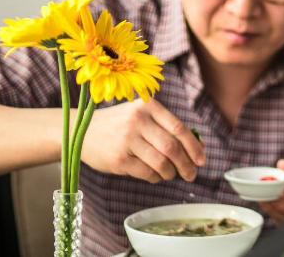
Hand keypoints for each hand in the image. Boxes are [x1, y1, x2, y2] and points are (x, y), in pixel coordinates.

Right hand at [80, 99, 205, 182]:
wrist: (81, 130)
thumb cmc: (118, 124)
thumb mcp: (140, 115)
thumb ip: (165, 127)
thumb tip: (197, 147)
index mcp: (147, 106)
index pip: (179, 128)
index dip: (194, 146)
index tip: (202, 160)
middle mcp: (137, 121)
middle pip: (172, 147)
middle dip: (186, 164)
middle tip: (191, 174)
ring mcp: (126, 140)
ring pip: (161, 162)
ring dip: (170, 173)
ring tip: (171, 175)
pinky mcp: (118, 159)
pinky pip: (146, 173)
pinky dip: (155, 177)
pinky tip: (156, 176)